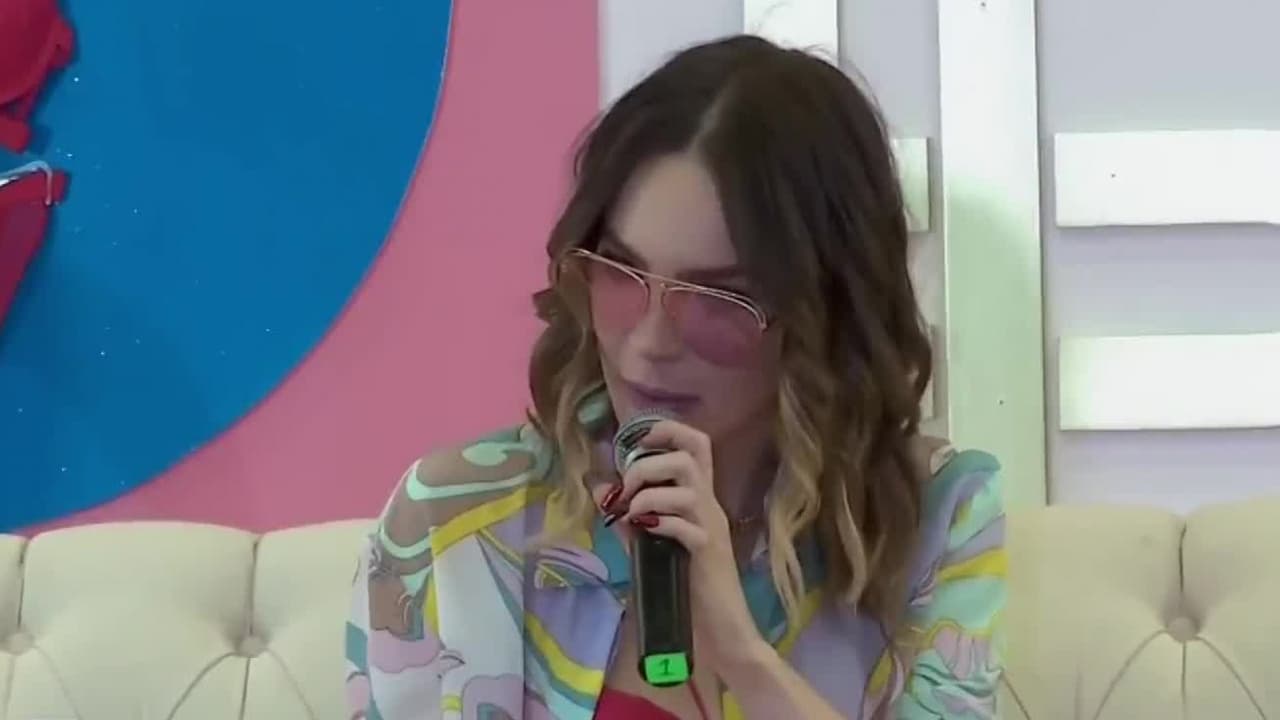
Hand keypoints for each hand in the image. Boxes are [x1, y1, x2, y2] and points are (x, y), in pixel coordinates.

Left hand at [601, 419, 767, 669]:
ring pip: (688, 486)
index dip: (668, 430)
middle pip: (691, 455)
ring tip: (632, 514)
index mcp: (698, 497)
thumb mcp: (649, 543)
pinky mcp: (708, 552)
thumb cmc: (686, 583)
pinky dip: (660, 524)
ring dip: (650, 494)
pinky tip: (645, 534)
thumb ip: (629, 515)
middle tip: (627, 488)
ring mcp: (710, 526)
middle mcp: (708, 505)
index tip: (636, 440)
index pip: (696, 444)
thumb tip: (600, 488)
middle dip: (650, 463)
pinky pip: (686, 526)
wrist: (718, 626)